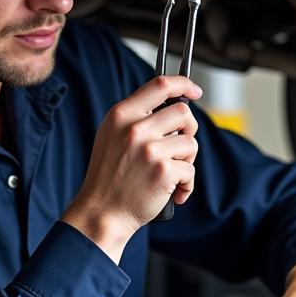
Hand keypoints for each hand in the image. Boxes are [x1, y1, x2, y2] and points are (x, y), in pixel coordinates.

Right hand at [62, 75, 201, 263]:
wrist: (101, 212)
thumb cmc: (109, 177)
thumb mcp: (112, 136)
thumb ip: (136, 118)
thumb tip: (173, 105)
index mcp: (121, 115)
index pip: (160, 84)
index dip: (183, 84)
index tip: (194, 90)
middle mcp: (135, 128)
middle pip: (183, 112)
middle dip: (188, 130)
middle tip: (180, 148)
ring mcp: (149, 149)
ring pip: (190, 142)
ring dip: (187, 160)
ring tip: (172, 174)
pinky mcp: (163, 171)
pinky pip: (190, 170)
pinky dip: (186, 184)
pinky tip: (173, 193)